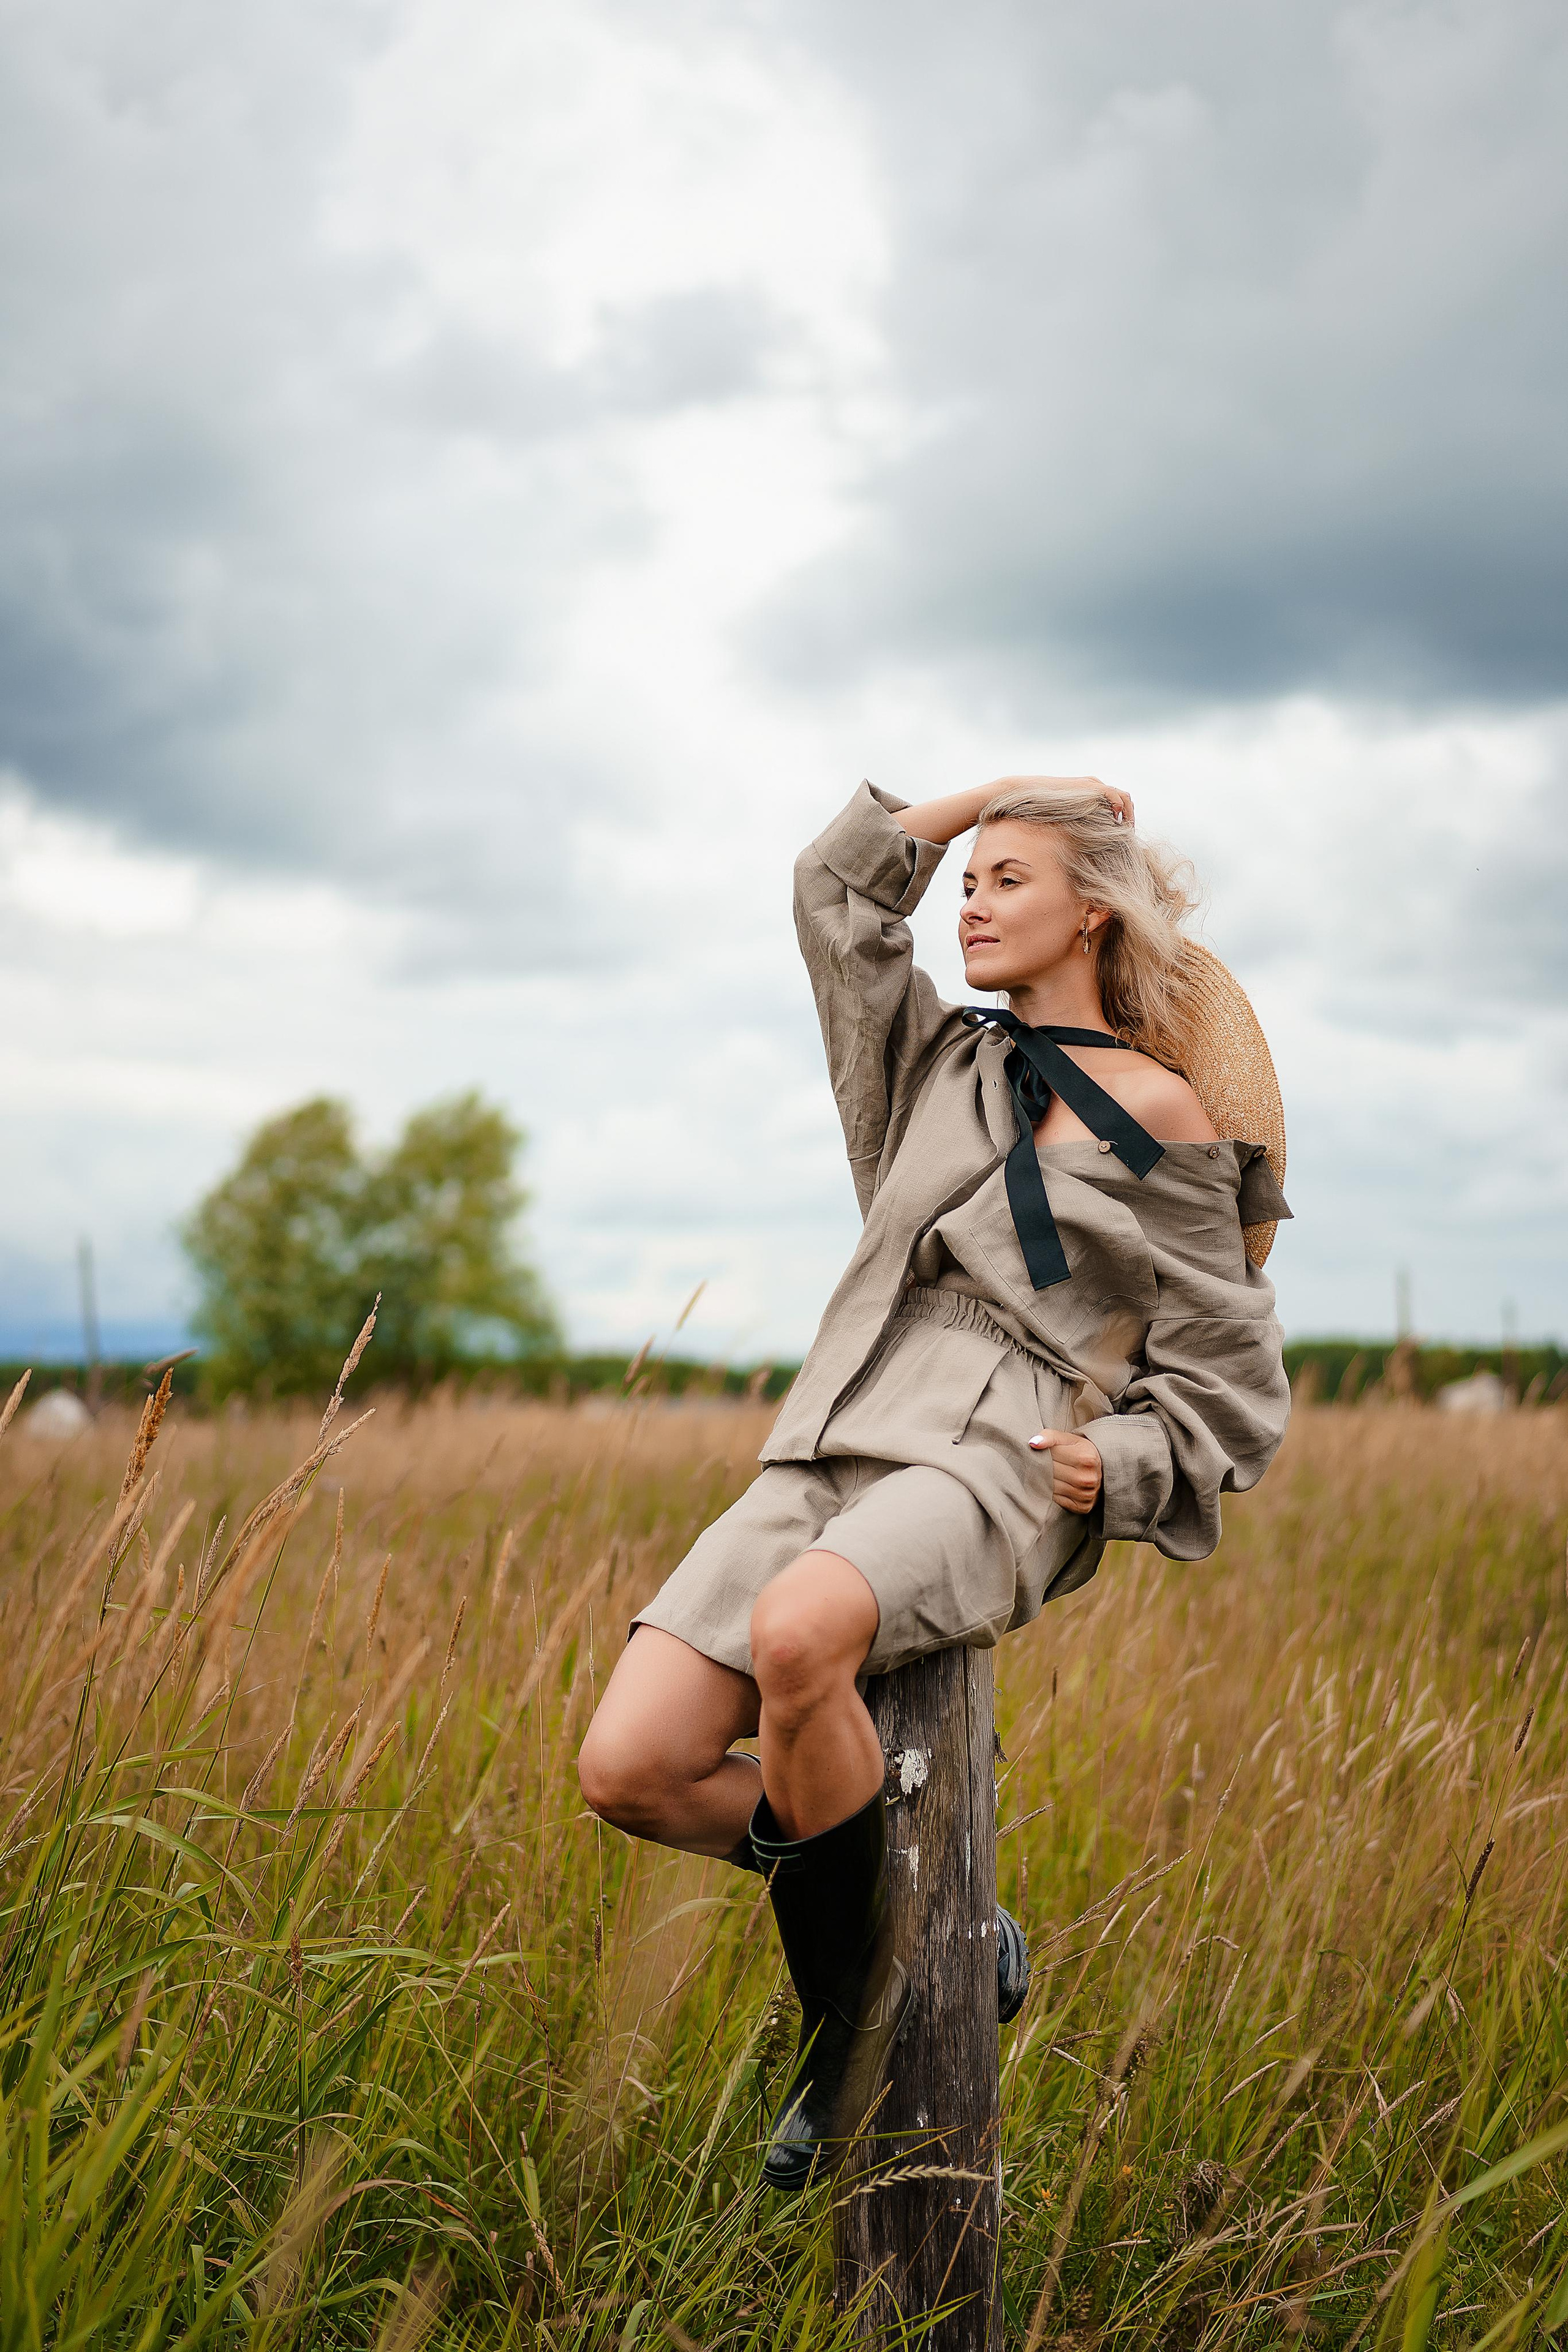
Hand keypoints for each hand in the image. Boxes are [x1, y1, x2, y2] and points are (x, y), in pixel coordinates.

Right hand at [992, 775, 1133, 828]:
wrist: (1024, 793)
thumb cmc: (1037, 807)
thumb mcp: (1060, 815)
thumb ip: (1074, 821)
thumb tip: (1078, 841)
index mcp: (1089, 790)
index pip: (1117, 802)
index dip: (1123, 818)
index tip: (1121, 836)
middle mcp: (1095, 784)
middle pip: (1125, 799)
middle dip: (1129, 818)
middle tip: (1127, 837)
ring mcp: (1094, 785)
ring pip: (1124, 798)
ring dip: (1129, 816)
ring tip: (1125, 833)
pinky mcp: (1091, 788)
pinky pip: (1116, 798)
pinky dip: (1121, 811)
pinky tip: (1116, 825)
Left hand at [1029, 1427, 1103, 1513]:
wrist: (1102, 1472)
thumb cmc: (1081, 1453)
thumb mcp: (1069, 1440)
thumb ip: (1051, 1436)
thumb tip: (1032, 1443)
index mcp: (1086, 1457)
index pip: (1052, 1454)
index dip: (1043, 1451)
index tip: (1040, 1450)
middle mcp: (1087, 1478)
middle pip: (1050, 1471)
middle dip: (1041, 1465)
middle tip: (1038, 1462)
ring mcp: (1085, 1494)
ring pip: (1050, 1486)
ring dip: (1042, 1480)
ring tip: (1044, 1473)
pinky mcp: (1081, 1506)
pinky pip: (1055, 1499)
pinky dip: (1050, 1492)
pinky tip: (1051, 1485)